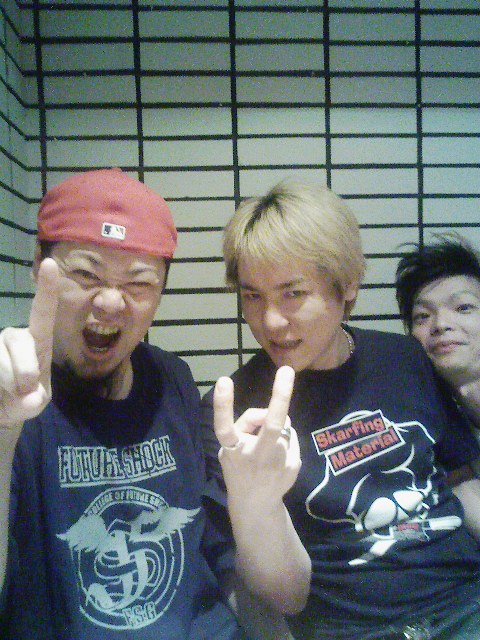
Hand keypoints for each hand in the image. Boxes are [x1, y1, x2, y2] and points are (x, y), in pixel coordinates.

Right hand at [0, 258, 58, 429]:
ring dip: (6, 384)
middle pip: (18, 343)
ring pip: (0, 359)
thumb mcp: (35, 403)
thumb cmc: (24, 399)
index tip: (51, 264)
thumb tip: (31, 397)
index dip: (46, 289)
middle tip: (26, 391)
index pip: (43, 312)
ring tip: (8, 394)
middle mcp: (13, 336)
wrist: (1, 410)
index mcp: (37, 341)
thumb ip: (36, 400)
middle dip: (24, 372)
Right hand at [213, 366, 299, 508]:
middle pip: (272, 425)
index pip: (224, 427)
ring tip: (266, 446)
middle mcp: (257, 456)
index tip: (223, 380)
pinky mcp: (293, 465)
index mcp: (233, 450)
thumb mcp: (230, 448)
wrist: (255, 505)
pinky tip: (277, 457)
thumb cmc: (240, 467)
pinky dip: (285, 439)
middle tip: (287, 371)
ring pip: (283, 425)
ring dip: (275, 427)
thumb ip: (246, 426)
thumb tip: (273, 412)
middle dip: (281, 395)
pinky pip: (291, 437)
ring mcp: (279, 463)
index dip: (223, 404)